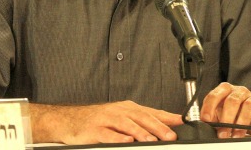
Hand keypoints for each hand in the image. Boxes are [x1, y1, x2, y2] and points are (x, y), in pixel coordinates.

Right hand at [34, 100, 182, 143]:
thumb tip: (168, 125)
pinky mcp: (94, 130)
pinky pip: (107, 135)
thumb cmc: (98, 120)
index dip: (167, 117)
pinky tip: (126, 141)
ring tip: (152, 140)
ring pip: (126, 125)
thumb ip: (144, 121)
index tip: (181, 123)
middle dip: (157, 127)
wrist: (69, 120)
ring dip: (141, 133)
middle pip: (141, 118)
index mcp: (128, 108)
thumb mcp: (123, 117)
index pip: (151, 112)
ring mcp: (106, 120)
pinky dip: (117, 138)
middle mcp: (119, 112)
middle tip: (170, 136)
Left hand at [200, 82, 250, 137]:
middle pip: (233, 101)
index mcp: (225, 89)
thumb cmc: (231, 110)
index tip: (207, 120)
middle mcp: (239, 91)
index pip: (215, 95)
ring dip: (242, 122)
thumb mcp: (219, 111)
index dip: (209, 107)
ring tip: (237, 135)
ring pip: (249, 106)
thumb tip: (206, 127)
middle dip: (227, 118)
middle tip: (223, 133)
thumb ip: (212, 116)